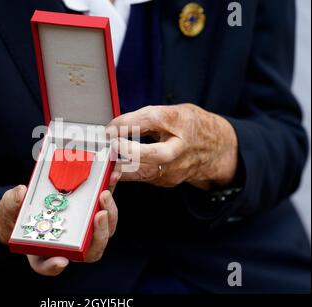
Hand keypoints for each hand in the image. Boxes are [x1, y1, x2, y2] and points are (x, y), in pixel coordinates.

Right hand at [0, 171, 119, 275]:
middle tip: (100, 213)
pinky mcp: (92, 208)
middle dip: (100, 231)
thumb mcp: (9, 211)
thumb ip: (12, 204)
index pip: (53, 264)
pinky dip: (110, 188)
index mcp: (47, 250)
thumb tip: (21, 192)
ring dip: (110, 208)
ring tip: (106, 191)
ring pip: (104, 224)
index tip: (61, 260)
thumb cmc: (17, 217)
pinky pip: (104, 202)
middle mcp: (71, 242)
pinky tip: (112, 174)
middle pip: (92, 247)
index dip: (55, 265)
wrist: (26, 208)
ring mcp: (84, 226)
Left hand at [106, 104, 237, 189]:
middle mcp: (180, 148)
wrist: (214, 149)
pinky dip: (125, 171)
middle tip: (111, 145)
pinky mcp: (166, 181)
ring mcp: (175, 168)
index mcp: (182, 122)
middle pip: (155, 154)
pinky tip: (114, 164)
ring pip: (144, 171)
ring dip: (120, 165)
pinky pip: (141, 177)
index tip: (110, 128)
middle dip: (129, 151)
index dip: (127, 123)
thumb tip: (114, 127)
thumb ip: (144, 118)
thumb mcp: (171, 112)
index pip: (152, 119)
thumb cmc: (189, 126)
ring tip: (106, 156)